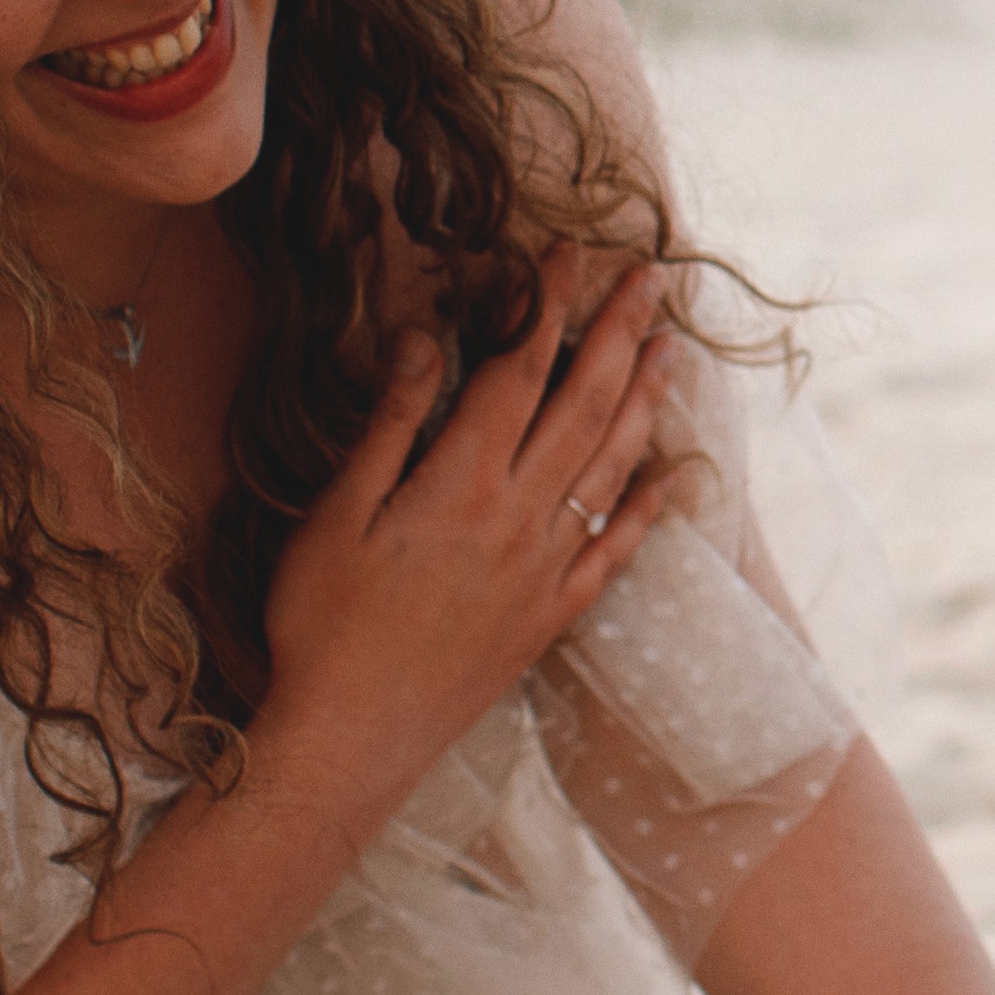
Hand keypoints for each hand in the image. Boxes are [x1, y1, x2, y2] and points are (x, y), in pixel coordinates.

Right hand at [256, 246, 673, 818]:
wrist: (349, 741)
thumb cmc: (321, 626)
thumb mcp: (336, 515)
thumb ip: (390, 424)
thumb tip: (425, 339)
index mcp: (460, 483)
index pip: (518, 372)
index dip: (547, 306)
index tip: (570, 254)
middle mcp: (518, 519)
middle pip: (582, 406)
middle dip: (616, 335)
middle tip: (648, 280)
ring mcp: (543, 570)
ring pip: (610, 468)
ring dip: (642, 402)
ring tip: (669, 350)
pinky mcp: (550, 617)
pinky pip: (615, 552)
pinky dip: (648, 509)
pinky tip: (673, 477)